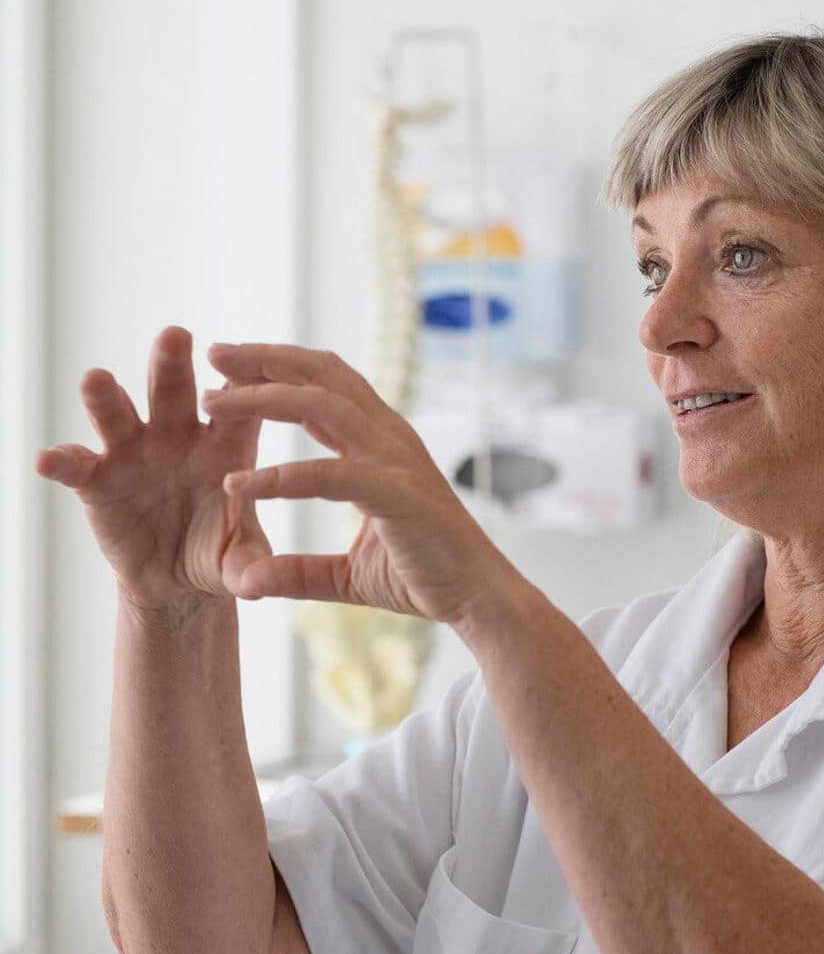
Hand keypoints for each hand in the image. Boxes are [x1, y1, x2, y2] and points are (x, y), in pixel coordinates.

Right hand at [33, 325, 273, 610]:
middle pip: (176, 392)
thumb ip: (250, 565)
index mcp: (227, 446)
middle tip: (176, 334)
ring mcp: (135, 453)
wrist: (177, 580)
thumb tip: (257, 585)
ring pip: (120, 415)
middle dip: (174, 364)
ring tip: (95, 378)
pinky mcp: (98, 480)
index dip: (244, 387)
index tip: (244, 370)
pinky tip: (49, 460)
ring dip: (108, 397)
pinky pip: (77, 466)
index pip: (240, 407)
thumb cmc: (219, 553)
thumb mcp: (239, 560)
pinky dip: (62, 460)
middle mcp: (179, 437)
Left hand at [200, 341, 520, 627]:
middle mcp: (390, 440)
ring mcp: (397, 462)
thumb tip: (249, 582)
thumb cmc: (425, 578)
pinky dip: (280, 477)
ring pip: (323, 406)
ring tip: (213, 402)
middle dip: (265, 359)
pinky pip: (329, 474)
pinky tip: (238, 485)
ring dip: (263, 398)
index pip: (327, 385)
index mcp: (383, 444)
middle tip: (213, 352)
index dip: (278, 367)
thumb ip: (299, 571)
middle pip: (323, 376)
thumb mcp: (347, 575)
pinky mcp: (398, 495)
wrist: (480, 601)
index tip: (227, 365)